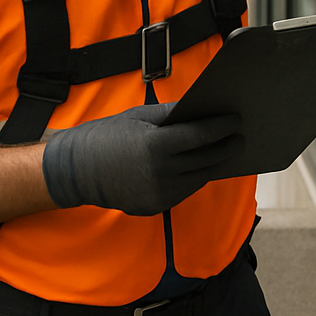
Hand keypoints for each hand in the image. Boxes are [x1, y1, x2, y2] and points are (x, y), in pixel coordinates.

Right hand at [41, 103, 242, 215]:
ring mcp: (159, 194)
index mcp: (155, 146)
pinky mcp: (155, 207)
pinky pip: (185, 190)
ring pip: (199, 178)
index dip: (221, 127)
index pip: (200, 136)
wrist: (76, 170)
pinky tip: (204, 165)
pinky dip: (196, 177)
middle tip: (239, 135)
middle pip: (205, 159)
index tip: (235, 119)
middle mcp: (160, 174)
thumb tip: (201, 108)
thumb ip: (172, 114)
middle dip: (225, 146)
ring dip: (215, 163)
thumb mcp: (139, 118)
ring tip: (226, 149)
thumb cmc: (108, 136)